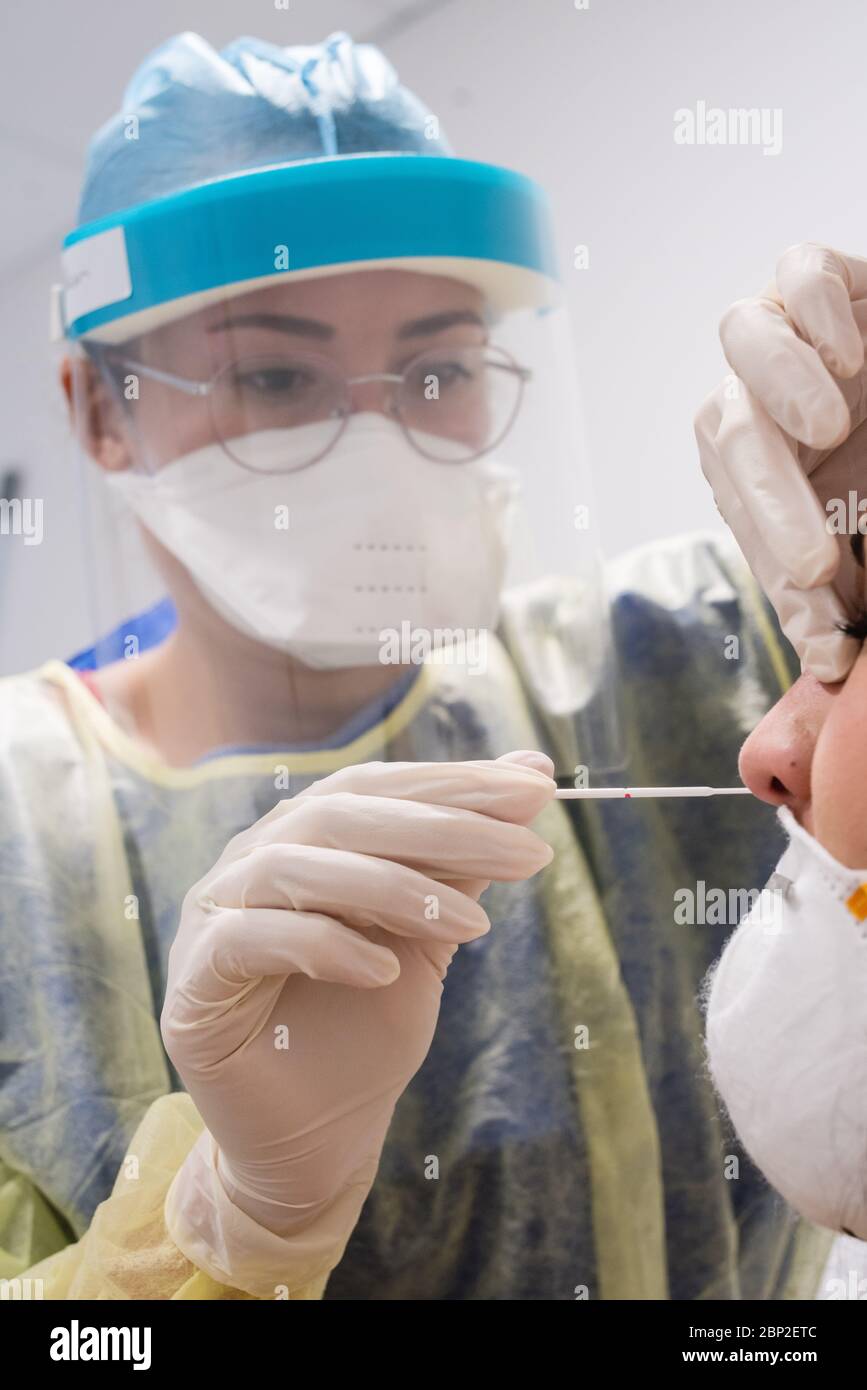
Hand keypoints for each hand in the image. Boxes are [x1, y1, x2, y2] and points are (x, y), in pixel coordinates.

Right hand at [161, 751, 554, 1288]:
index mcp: (303, 837)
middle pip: (341, 814)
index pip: (375, 787)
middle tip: (529, 852)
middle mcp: (253, 859)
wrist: (316, 1138)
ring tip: (471, 925)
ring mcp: (213, 915)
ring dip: (392, 887)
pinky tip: (383, 970)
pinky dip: (324, 944)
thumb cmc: (367, 1026)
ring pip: (294, 865)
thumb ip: (462, 860)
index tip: (537, 787)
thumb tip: (529, 774)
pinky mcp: (194, 981)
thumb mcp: (429, 934)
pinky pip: (252, 938)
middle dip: (442, 827)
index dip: (453, 781)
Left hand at [695, 243, 866, 681]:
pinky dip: (814, 310)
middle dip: (771, 511)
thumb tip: (830, 661)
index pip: (752, 525)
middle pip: (732, 439)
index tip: (827, 648)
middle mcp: (753, 397)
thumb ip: (841, 580)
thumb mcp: (863, 521)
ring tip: (832, 426)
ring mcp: (779, 333)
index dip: (787, 594)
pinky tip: (852, 355)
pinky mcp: (815, 277)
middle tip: (816, 566)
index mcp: (754, 466)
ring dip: (782, 387)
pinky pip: (796, 274)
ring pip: (742, 339)